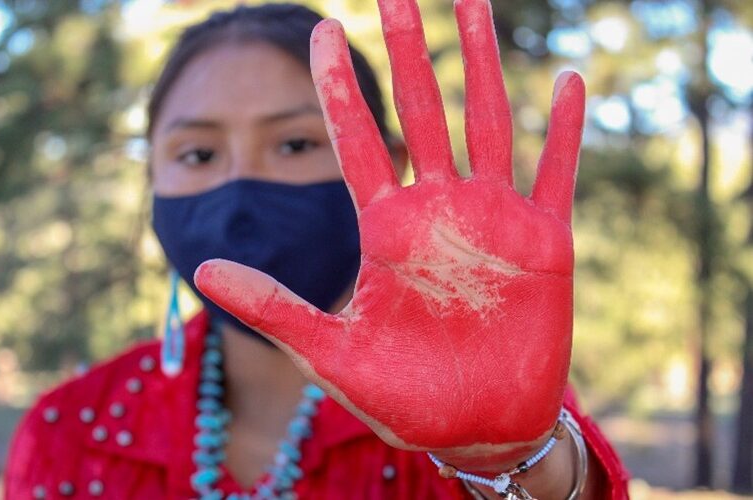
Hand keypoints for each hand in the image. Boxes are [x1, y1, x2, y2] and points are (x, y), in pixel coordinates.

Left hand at [194, 0, 584, 470]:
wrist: (475, 428)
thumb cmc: (403, 396)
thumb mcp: (331, 353)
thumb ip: (275, 306)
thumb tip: (204, 267)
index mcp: (385, 230)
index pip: (357, 141)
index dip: (339, 88)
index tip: (319, 29)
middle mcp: (437, 211)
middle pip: (421, 112)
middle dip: (408, 49)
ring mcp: (493, 220)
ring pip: (486, 124)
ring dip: (481, 65)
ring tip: (471, 3)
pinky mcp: (545, 243)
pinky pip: (556, 175)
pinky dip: (563, 133)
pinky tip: (565, 82)